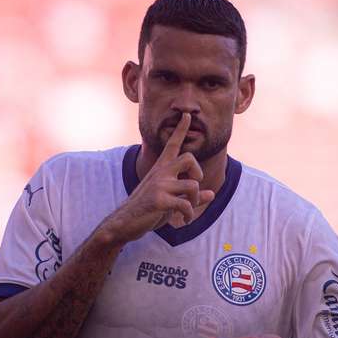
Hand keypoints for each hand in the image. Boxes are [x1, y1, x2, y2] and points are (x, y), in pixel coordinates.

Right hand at [102, 112, 215, 243]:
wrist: (125, 222)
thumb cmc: (148, 210)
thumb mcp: (172, 202)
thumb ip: (191, 197)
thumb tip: (212, 194)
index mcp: (161, 169)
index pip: (172, 145)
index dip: (181, 129)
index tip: (187, 115)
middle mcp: (160, 173)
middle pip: (189, 158)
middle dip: (198, 172)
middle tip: (194, 186)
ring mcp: (159, 185)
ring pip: (193, 184)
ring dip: (195, 200)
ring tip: (188, 211)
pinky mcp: (159, 200)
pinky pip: (186, 204)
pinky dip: (189, 214)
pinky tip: (184, 221)